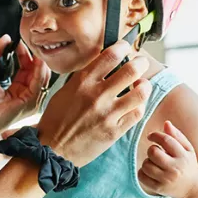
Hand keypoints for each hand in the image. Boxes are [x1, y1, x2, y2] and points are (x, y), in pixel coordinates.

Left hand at [0, 35, 50, 135]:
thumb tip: (5, 38)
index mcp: (13, 88)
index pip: (25, 68)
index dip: (24, 55)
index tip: (19, 43)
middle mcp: (23, 94)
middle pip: (35, 72)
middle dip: (32, 57)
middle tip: (28, 45)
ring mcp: (28, 100)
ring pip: (41, 77)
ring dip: (39, 63)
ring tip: (34, 51)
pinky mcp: (29, 104)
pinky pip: (39, 85)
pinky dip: (39, 72)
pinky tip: (36, 62)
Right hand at [36, 41, 150, 166]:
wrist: (52, 150)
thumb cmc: (56, 120)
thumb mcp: (64, 92)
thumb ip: (84, 79)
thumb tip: (104, 66)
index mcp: (82, 82)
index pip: (111, 56)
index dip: (123, 48)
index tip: (125, 48)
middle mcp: (97, 96)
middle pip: (132, 71)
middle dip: (141, 63)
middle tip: (140, 63)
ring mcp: (108, 114)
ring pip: (141, 92)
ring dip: (144, 85)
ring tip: (141, 85)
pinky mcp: (115, 131)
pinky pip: (138, 113)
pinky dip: (139, 105)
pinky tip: (135, 104)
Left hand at [138, 121, 197, 197]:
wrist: (193, 188)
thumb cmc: (188, 164)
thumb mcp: (188, 149)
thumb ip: (177, 136)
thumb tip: (166, 123)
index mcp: (183, 156)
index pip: (166, 140)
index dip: (155, 135)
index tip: (151, 136)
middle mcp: (175, 169)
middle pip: (153, 152)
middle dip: (151, 149)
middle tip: (156, 152)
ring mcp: (166, 180)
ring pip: (146, 164)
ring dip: (147, 161)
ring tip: (155, 163)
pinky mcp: (158, 188)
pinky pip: (141, 176)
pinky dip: (143, 172)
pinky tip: (150, 171)